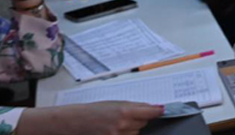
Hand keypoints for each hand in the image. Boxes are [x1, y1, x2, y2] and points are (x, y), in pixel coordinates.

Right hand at [20, 101, 163, 134]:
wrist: (72, 122)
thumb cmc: (92, 111)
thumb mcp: (114, 103)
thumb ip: (135, 107)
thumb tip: (155, 109)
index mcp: (124, 111)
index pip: (150, 113)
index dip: (157, 111)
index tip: (162, 110)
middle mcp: (122, 126)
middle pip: (143, 125)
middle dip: (137, 121)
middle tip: (122, 117)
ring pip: (136, 134)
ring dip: (130, 130)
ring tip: (114, 125)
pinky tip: (115, 131)